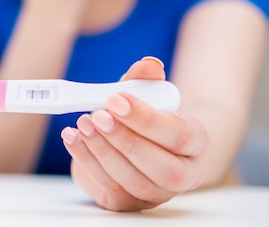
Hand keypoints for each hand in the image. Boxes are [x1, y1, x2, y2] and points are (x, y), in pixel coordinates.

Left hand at [61, 57, 208, 211]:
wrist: (134, 143)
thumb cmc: (144, 117)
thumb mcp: (144, 93)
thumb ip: (144, 78)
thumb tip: (147, 66)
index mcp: (195, 143)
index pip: (178, 136)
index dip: (146, 118)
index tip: (117, 99)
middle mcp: (182, 175)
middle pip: (162, 168)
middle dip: (125, 140)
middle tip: (98, 115)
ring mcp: (155, 193)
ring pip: (133, 181)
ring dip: (102, 150)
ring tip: (83, 123)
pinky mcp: (127, 203)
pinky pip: (109, 189)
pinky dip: (86, 161)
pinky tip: (73, 138)